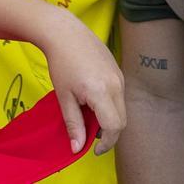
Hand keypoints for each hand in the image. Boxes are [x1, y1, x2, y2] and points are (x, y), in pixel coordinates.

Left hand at [38, 10, 125, 155]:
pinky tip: (92, 101)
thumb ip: (73, 124)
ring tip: (88, 115)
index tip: (93, 150)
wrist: (65, 33)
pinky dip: (110, 106)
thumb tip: (77, 149)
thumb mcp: (64, 97)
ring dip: (109, 119)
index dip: (106, 144)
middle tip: (88, 135)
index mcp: (101, 92)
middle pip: (122, 120)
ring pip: (122, 108)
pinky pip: (119, 96)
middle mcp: (116, 85)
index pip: (113, 127)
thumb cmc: (61, 64)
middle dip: (108, 133)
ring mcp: (119, 77)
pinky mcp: (118, 71)